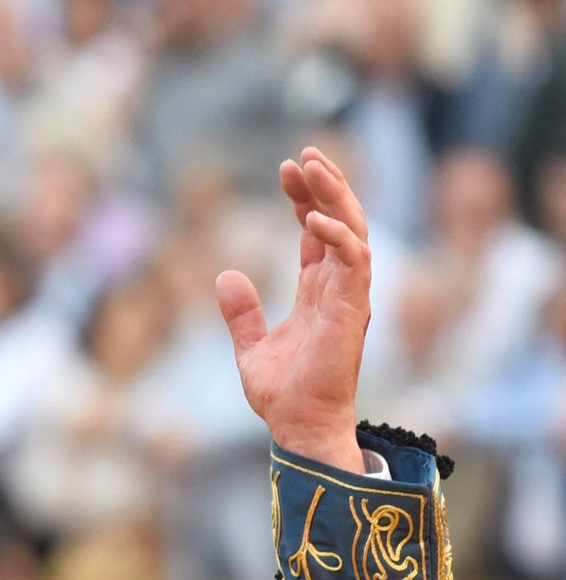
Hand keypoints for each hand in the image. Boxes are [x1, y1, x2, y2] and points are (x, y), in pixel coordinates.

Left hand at [215, 147, 368, 474]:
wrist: (297, 425)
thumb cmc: (283, 395)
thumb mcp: (251, 347)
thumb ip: (241, 313)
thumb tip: (225, 276)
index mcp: (318, 291)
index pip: (317, 231)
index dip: (304, 197)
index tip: (286, 169)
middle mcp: (339, 288)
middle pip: (340, 220)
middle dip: (325, 183)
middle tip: (304, 153)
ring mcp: (349, 296)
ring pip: (354, 230)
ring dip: (336, 195)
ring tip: (313, 165)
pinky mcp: (353, 310)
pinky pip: (354, 261)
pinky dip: (337, 236)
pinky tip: (312, 218)